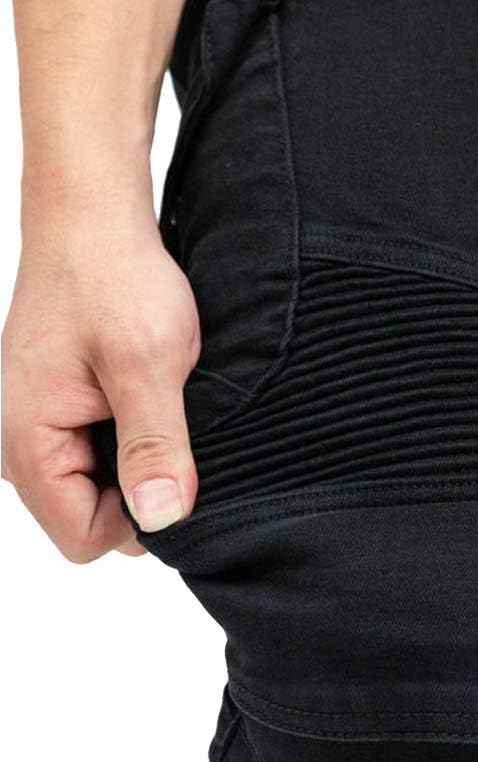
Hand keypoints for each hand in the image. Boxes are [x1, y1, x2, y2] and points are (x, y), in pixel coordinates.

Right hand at [1, 209, 199, 561]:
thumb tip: (161, 517)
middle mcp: (21, 446)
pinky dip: (131, 438)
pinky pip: (99, 456)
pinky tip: (149, 400)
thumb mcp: (147, 365)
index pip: (84, 538)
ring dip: (139, 460)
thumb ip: (153, 444)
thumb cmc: (114, 280)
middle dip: (140, 489)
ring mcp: (39, 429)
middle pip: (91, 518)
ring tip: (159, 406)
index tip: (172, 468)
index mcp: (28, 444)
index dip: (138, 519)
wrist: (93, 223)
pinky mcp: (60, 413)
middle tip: (169, 426)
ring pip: (99, 489)